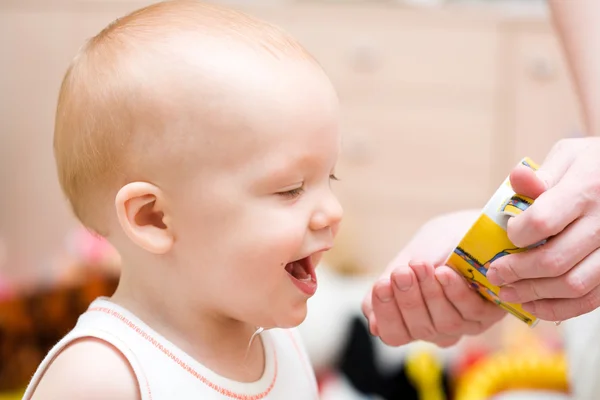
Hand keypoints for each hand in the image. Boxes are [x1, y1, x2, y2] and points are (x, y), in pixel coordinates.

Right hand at [362, 211, 505, 347]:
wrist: (464, 226)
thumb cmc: (430, 248)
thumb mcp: (402, 265)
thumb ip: (387, 292)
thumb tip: (373, 325)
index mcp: (411, 322)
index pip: (394, 334)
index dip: (386, 314)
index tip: (382, 285)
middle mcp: (437, 330)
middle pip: (419, 328)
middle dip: (408, 299)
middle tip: (401, 272)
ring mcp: (464, 324)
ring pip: (445, 322)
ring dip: (431, 293)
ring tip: (420, 265)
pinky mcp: (489, 313)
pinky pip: (470, 310)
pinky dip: (455, 291)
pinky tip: (444, 272)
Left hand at [487, 138, 599, 320]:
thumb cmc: (592, 166)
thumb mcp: (569, 157)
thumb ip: (540, 176)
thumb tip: (516, 179)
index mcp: (586, 190)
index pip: (543, 222)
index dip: (517, 234)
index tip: (507, 235)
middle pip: (554, 260)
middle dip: (516, 272)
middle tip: (494, 274)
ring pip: (573, 285)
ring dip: (534, 294)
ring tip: (507, 292)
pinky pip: (590, 299)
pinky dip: (559, 308)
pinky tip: (533, 305)